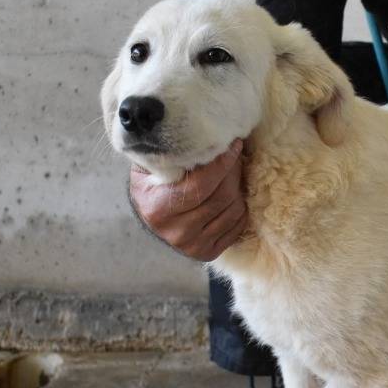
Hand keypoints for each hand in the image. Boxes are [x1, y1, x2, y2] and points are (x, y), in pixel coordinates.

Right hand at [128, 140, 246, 260]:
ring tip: (232, 174)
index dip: (222, 163)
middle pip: (221, 197)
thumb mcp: (150, 165)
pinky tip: (231, 194)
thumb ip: (170, 152)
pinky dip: (240, 207)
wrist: (148, 217)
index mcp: (158, 208)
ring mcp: (193, 245)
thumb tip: (199, 134)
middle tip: (234, 155)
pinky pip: (238, 226)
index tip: (232, 144)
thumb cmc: (151, 184)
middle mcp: (176, 232)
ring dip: (238, 188)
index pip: (201, 184)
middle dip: (233, 172)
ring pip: (233, 211)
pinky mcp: (208, 252)